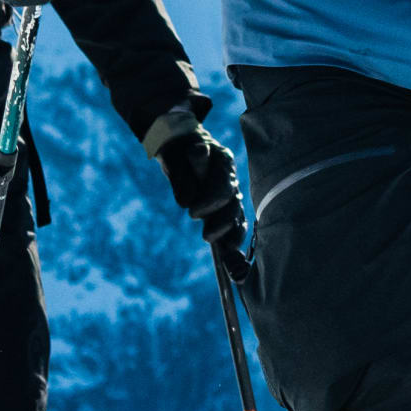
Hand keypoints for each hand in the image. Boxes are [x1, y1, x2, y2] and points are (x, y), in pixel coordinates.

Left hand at [147, 108, 250, 282]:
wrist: (181, 145)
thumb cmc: (176, 148)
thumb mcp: (173, 155)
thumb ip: (181, 176)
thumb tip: (186, 201)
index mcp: (222, 161)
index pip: (222, 186)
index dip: (210, 201)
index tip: (192, 213)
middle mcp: (232, 179)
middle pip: (233, 206)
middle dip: (222, 224)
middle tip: (206, 237)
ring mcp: (231, 195)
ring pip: (237, 219)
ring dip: (231, 238)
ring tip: (228, 258)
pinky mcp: (227, 209)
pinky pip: (235, 227)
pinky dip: (234, 244)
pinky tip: (235, 266)